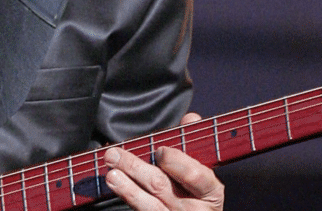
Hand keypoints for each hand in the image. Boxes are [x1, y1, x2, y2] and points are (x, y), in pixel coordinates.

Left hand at [103, 113, 223, 210]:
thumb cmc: (200, 194)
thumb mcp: (205, 172)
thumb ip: (195, 144)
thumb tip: (189, 119)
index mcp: (210, 191)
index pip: (195, 176)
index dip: (177, 163)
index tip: (160, 151)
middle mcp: (193, 209)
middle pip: (162, 187)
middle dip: (136, 168)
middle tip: (115, 155)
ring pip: (149, 205)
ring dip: (127, 188)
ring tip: (111, 174)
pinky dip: (127, 198)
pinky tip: (115, 189)